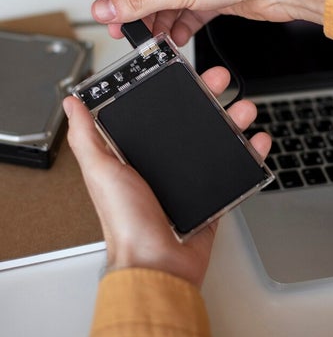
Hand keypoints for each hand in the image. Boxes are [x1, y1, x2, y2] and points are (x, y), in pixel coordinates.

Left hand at [63, 66, 270, 286]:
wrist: (158, 264)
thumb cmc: (126, 222)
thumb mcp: (101, 172)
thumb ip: (87, 136)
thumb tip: (72, 104)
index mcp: (137, 153)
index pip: (157, 112)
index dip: (171, 89)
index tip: (181, 72)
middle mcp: (163, 162)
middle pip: (191, 119)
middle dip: (208, 95)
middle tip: (219, 80)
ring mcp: (189, 177)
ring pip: (216, 138)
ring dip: (232, 119)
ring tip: (243, 109)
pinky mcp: (210, 194)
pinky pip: (233, 167)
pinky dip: (249, 152)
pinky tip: (257, 141)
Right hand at [91, 0, 332, 45]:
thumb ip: (138, 1)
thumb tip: (105, 7)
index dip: (122, 1)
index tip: (114, 22)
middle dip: (146, 15)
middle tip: (137, 37)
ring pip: (168, 2)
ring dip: (163, 23)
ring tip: (158, 41)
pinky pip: (186, 10)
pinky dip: (181, 25)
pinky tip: (176, 37)